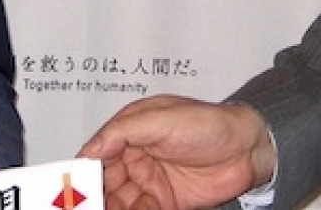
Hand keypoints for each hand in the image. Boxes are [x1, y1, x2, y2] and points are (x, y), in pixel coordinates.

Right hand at [78, 95, 274, 209]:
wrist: (249, 150)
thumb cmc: (210, 124)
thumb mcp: (162, 119)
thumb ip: (123, 132)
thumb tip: (89, 148)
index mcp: (131, 131)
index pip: (97, 153)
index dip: (83, 170)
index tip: (71, 186)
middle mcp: (137, 157)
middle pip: (104, 182)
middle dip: (92, 195)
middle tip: (83, 206)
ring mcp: (150, 182)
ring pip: (119, 201)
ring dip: (110, 207)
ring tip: (103, 209)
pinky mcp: (166, 203)